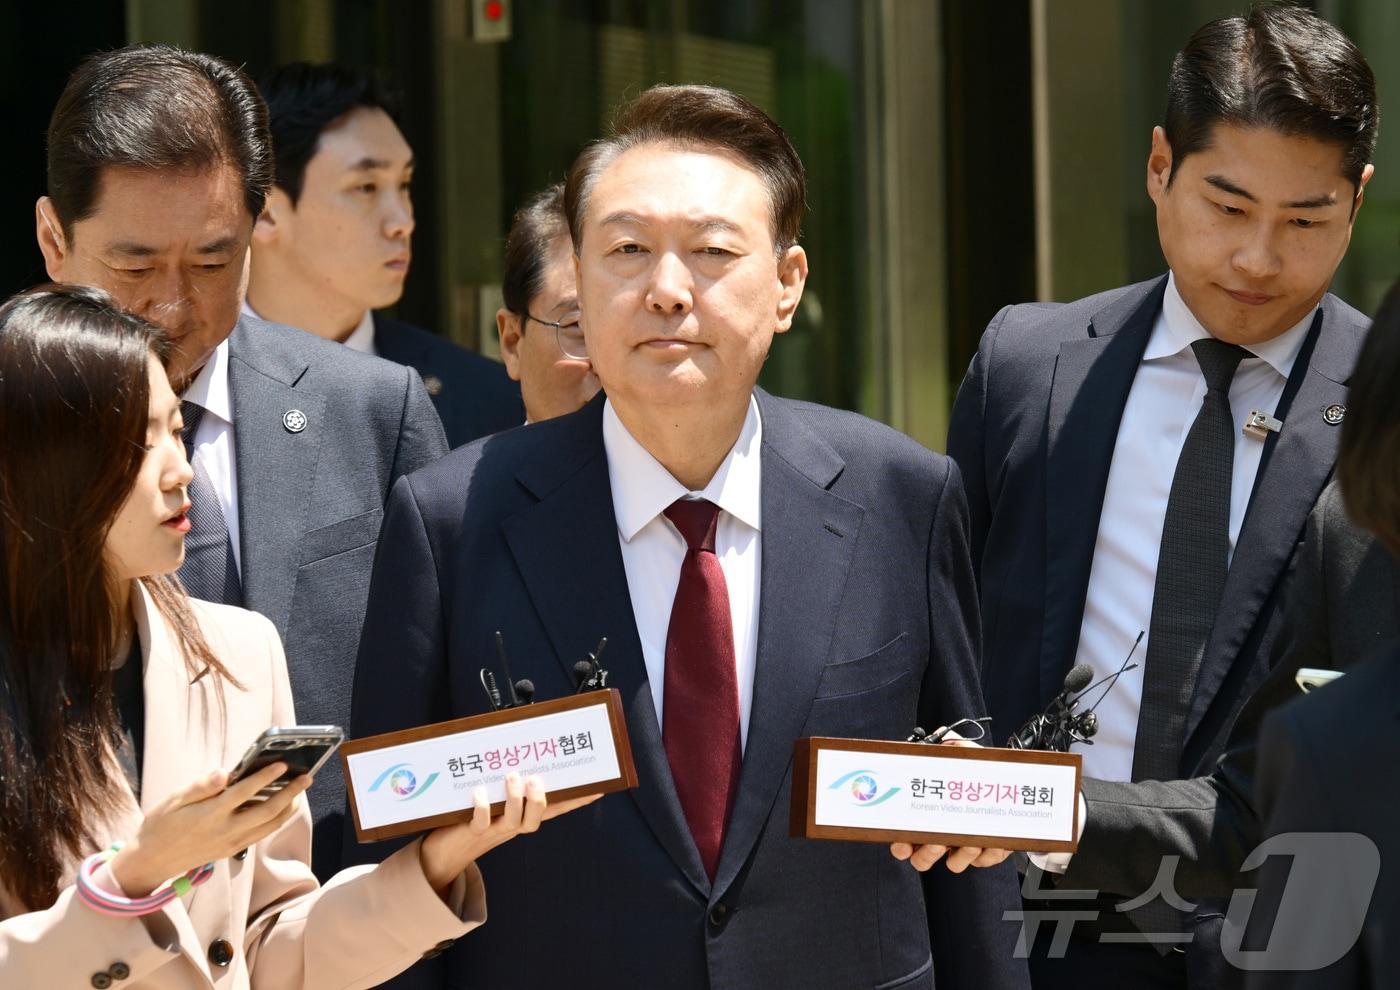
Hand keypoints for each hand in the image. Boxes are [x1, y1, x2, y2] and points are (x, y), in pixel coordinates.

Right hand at [110, 763, 309, 896]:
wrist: (151, 861)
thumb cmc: (161, 824)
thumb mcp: (173, 800)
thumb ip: (200, 786)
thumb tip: (223, 771)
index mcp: (210, 815)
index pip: (244, 793)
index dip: (265, 777)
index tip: (282, 764)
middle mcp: (226, 831)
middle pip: (267, 812)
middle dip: (290, 793)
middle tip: (307, 776)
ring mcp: (232, 843)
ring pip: (270, 826)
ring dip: (289, 807)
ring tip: (301, 790)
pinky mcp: (233, 850)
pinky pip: (262, 834)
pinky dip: (277, 819)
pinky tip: (284, 806)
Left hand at [418, 772, 599, 895]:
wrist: (443, 851)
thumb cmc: (472, 817)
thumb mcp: (496, 797)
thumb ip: (509, 779)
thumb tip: (519, 749)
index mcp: (523, 814)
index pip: (555, 807)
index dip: (576, 800)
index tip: (598, 788)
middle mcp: (513, 824)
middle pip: (537, 818)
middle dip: (540, 799)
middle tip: (536, 779)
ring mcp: (494, 829)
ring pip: (514, 820)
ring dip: (515, 798)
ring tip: (512, 776)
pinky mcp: (472, 832)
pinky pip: (481, 822)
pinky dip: (481, 808)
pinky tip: (480, 794)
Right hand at [889, 731, 1013, 872]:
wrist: (1011, 785)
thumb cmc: (980, 771)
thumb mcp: (965, 756)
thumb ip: (951, 747)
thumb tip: (944, 742)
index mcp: (929, 815)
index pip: (904, 838)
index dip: (900, 845)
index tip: (904, 842)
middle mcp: (942, 834)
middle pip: (922, 859)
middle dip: (927, 854)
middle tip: (937, 842)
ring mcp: (963, 846)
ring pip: (953, 864)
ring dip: (961, 854)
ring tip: (971, 840)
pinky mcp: (986, 852)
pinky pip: (984, 861)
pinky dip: (988, 852)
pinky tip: (992, 840)